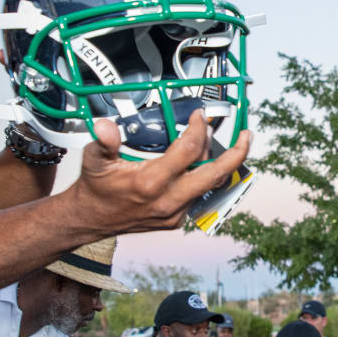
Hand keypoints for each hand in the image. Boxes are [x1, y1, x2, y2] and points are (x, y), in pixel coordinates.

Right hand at [67, 111, 251, 234]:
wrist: (91, 220)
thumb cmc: (95, 187)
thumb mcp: (94, 160)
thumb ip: (103, 141)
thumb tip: (105, 126)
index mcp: (151, 182)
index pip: (189, 150)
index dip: (199, 129)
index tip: (201, 115)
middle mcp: (168, 200)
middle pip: (215, 174)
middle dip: (236, 153)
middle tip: (247, 135)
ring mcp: (175, 213)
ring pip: (210, 186)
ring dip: (222, 165)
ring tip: (230, 145)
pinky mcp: (176, 220)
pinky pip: (200, 196)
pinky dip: (206, 178)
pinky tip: (206, 163)